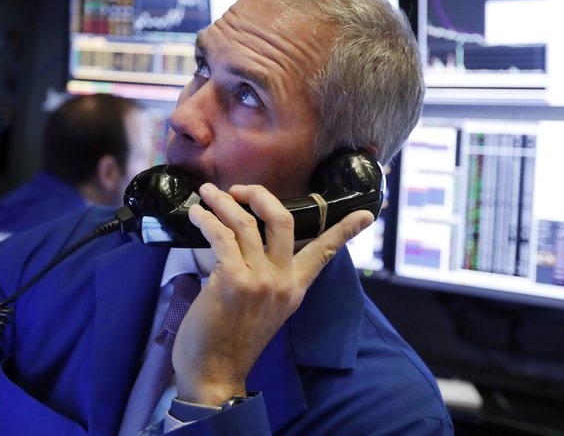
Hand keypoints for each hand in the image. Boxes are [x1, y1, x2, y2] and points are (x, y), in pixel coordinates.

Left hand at [172, 182, 373, 405]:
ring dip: (222, 202)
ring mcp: (261, 280)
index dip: (345, 231)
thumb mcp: (263, 310)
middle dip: (260, 195)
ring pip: (246, 222)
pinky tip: (196, 216)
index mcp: (295, 288)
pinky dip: (206, 220)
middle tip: (237, 189)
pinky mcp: (234, 281)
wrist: (214, 374)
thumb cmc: (230, 341)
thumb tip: (246, 247)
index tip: (367, 214)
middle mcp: (283, 281)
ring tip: (206, 193)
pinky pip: (221, 235)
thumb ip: (266, 279)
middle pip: (283, 219)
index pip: (325, 252)